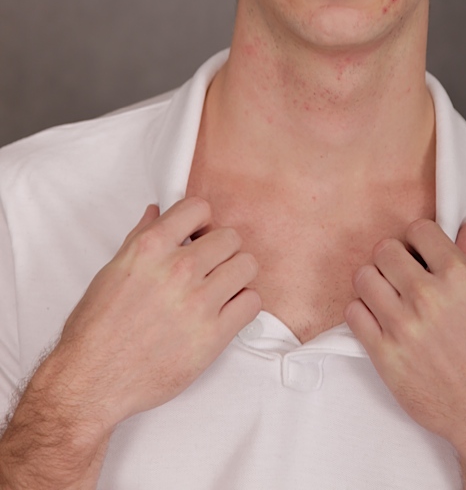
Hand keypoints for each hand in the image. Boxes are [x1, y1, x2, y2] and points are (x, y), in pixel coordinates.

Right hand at [44, 197, 260, 430]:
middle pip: (230, 237)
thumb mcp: (113, 270)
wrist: (92, 379)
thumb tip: (157, 212)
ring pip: (246, 265)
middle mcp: (178, 269)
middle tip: (210, 266)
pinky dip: (243, 304)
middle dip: (221, 249)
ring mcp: (198, 302)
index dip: (201, 221)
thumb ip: (141, 236)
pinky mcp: (213, 335)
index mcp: (151, 247)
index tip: (198, 235)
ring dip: (236, 274)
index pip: (199, 207)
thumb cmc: (97, 328)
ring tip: (220, 287)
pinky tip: (226, 310)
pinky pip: (251, 302)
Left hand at [345, 219, 465, 488]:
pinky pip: (354, 314)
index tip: (419, 251)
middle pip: (385, 249)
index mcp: (458, 278)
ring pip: (364, 277)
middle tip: (400, 273)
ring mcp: (403, 326)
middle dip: (392, 258)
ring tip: (387, 296)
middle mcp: (428, 297)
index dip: (417, 239)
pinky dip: (362, 312)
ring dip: (373, 282)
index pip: (418, 229)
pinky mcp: (385, 355)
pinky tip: (378, 319)